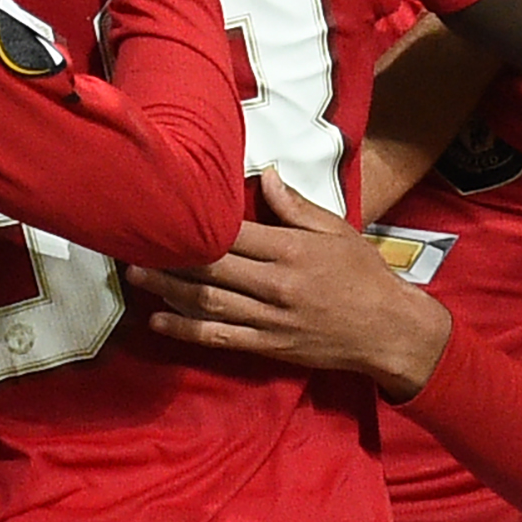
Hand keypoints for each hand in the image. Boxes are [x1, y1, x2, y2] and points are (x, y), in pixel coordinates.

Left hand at [131, 169, 455, 393]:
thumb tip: (264, 175)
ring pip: (207, 303)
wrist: (388, 330)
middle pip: (210, 268)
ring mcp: (270, 319)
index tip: (164, 212)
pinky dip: (186, 329)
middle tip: (133, 242)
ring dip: (167, 289)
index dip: (194, 224)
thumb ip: (295, 206)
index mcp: (292, 249)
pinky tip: (159, 320)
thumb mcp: (336, 231)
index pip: (232, 233)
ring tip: (136, 275)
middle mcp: (276, 284)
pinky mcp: (268, 345)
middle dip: (168, 256)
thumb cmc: (363, 275)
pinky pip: (219, 338)